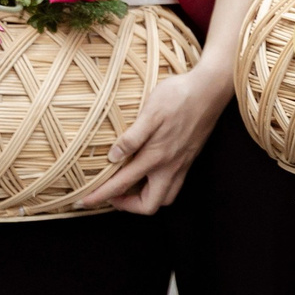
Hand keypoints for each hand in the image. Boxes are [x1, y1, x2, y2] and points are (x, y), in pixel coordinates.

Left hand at [83, 55, 232, 213]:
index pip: (122, 185)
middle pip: (150, 205)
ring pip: (165, 197)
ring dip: (145, 198)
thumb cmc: (179, 96)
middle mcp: (171, 166)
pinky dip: (158, 186)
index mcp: (157, 157)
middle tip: (111, 194)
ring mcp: (183, 163)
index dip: (100, 196)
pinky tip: (149, 171)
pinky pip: (174, 184)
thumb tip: (112, 157)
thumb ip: (132, 138)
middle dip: (128, 206)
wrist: (211, 89)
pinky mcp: (190, 157)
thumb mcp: (150, 112)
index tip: (83, 202)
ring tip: (129, 186)